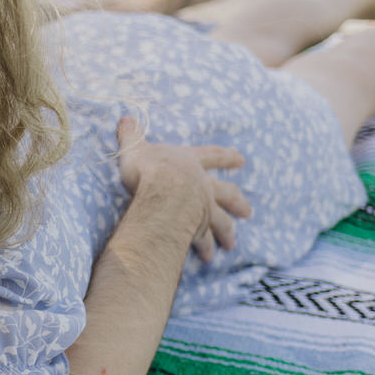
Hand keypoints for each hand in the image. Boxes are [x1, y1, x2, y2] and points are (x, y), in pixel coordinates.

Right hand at [116, 115, 251, 262]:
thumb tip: (125, 117)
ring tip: (232, 244)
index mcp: (190, 162)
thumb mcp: (136, 147)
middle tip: (248, 212)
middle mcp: (203, 186)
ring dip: (226, 232)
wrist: (162, 191)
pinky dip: (206, 248)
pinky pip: (204, 240)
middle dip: (237, 202)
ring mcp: (203, 208)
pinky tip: (207, 258)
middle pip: (227, 193)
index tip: (241, 159)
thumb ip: (132, 134)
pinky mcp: (197, 227)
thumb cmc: (150, 168)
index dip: (226, 156)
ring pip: (220, 221)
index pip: (213, 155)